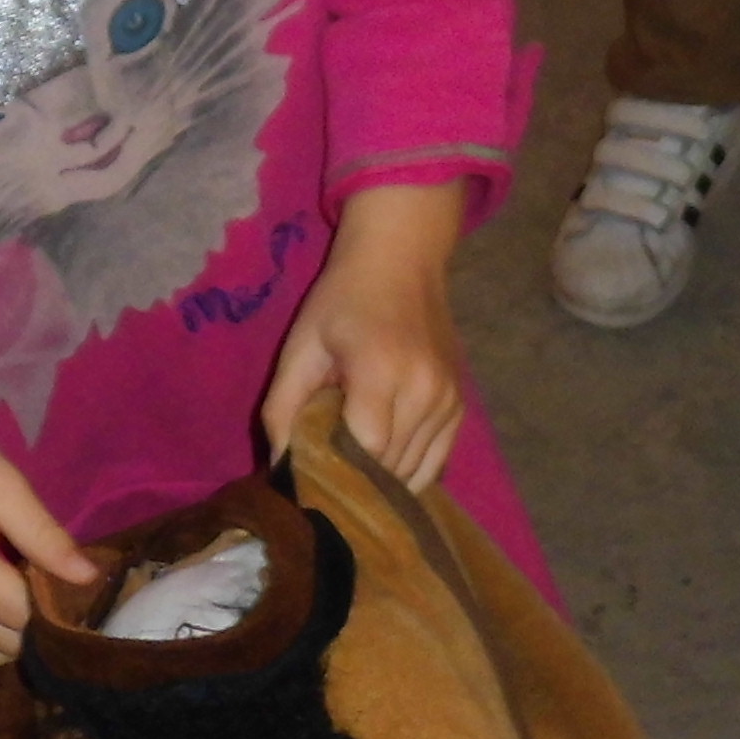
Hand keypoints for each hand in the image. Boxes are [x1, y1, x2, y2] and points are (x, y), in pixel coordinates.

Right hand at [0, 379, 96, 671]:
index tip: (67, 577)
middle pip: (4, 643)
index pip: (24, 615)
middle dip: (33, 621)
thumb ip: (45, 535)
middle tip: (44, 582)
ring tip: (17, 597)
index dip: (53, 601)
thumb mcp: (2, 482)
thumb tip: (90, 579)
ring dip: (7, 639)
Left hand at [261, 182, 465, 491]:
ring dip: (380, 479)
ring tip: (352, 463)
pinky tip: (383, 467)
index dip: (335, 472)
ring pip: (413, 472)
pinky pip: (436, 463)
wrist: (402, 259)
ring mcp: (449, 400)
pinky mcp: (460, 407)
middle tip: (324, 470)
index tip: (308, 475)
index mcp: (381, 371)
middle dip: (354, 479)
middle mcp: (425, 390)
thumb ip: (282, 410)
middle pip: (389, 468)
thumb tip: (279, 472)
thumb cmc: (343, 299)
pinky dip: (408, 473)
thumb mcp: (300, 346)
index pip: (364, 451)